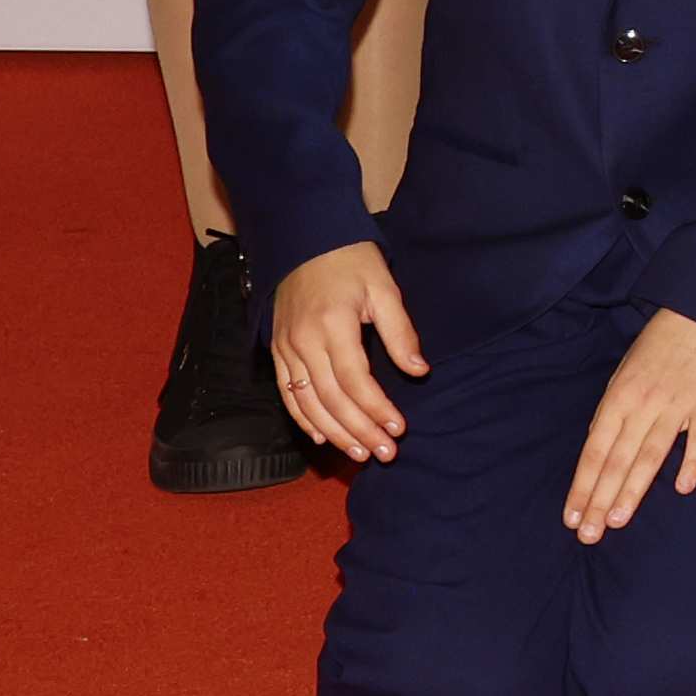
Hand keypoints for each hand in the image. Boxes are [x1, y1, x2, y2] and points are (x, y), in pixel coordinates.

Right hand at [270, 241, 426, 464]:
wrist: (304, 240)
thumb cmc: (351, 261)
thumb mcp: (384, 288)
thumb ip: (400, 332)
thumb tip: (419, 371)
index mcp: (332, 326)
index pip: (355, 380)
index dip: (376, 408)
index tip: (398, 429)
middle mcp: (303, 343)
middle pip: (331, 399)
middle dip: (359, 430)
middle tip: (384, 454)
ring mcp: (285, 349)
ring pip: (307, 403)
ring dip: (333, 433)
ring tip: (359, 454)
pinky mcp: (277, 351)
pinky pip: (286, 393)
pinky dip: (302, 418)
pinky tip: (321, 437)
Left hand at [562, 309, 695, 541]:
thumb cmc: (660, 343)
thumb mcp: (624, 371)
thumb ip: (612, 410)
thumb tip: (600, 447)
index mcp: (617, 398)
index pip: (594, 452)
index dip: (582, 487)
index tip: (572, 518)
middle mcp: (643, 405)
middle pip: (617, 461)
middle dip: (600, 500)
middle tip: (589, 535)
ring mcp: (676, 406)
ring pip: (651, 456)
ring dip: (633, 490)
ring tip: (619, 521)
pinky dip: (692, 462)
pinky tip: (683, 488)